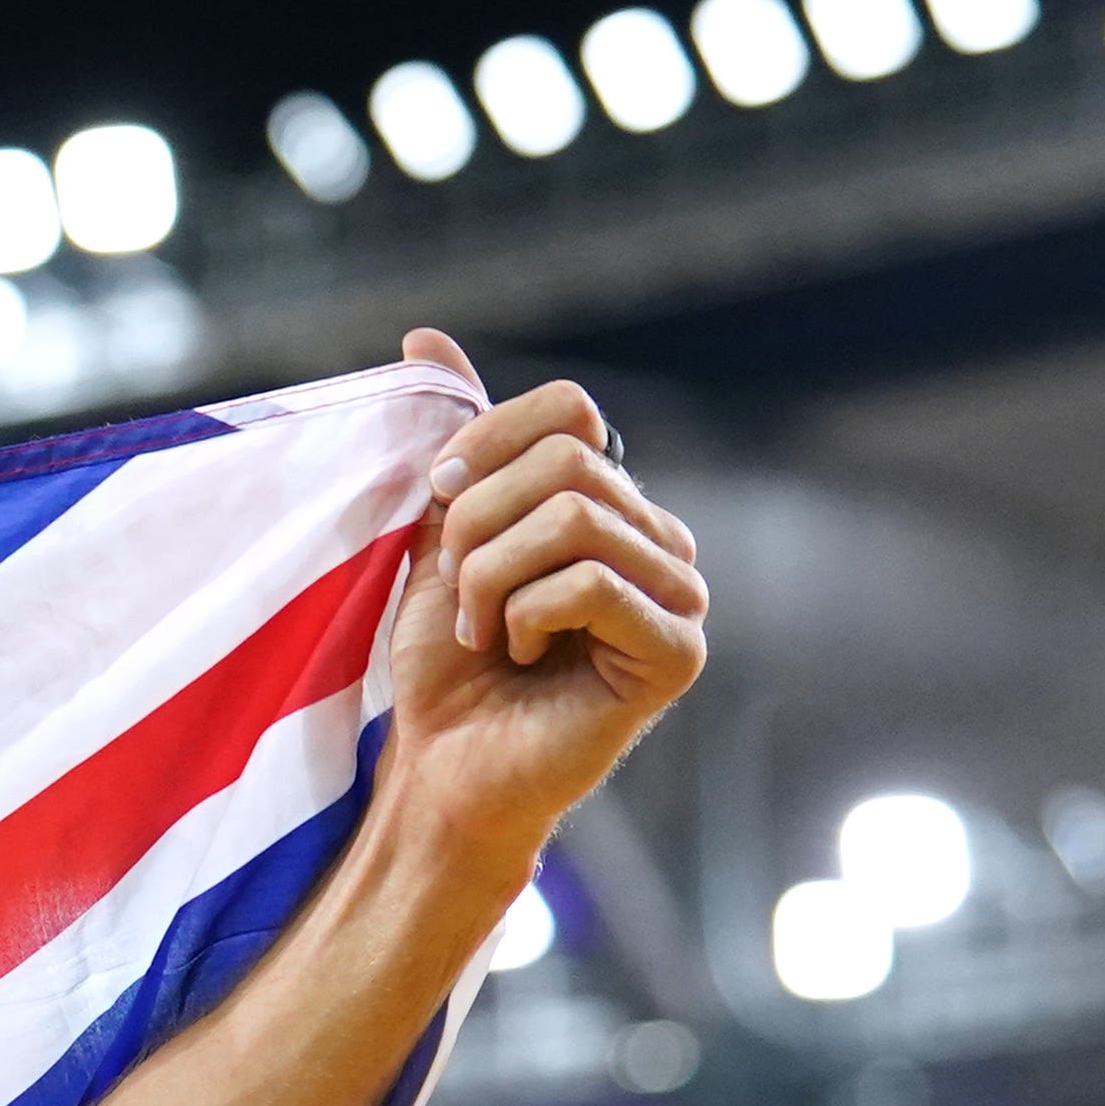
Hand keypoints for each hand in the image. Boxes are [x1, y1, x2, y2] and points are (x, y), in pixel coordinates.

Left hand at [376, 330, 709, 855]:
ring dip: (492, 579)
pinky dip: (526, 618)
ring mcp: (680, 592)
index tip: (436, 499)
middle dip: (478, 524)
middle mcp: (660, 537)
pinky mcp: (678, 650)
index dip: (487, 443)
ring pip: (573, 519)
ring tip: (486, 634)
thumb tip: (425, 337)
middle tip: (461, 592)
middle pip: (568, 461)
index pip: (570, 409)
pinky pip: (590, 583)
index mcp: (610, 503)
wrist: (442, 769)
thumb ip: (451, 446)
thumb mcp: (435, 538)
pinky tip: (523, 659)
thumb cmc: (445, 666)